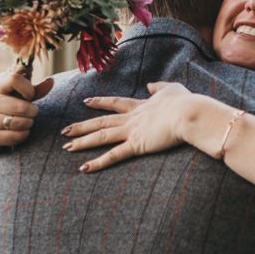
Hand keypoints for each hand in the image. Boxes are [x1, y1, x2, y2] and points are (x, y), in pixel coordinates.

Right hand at [0, 71, 53, 158]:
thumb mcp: (17, 96)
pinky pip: (16, 136)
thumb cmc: (5, 109)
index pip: (14, 79)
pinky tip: (19, 132)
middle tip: (32, 113)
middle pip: (22, 106)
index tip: (30, 97)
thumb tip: (51, 82)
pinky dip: (23, 135)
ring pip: (20, 122)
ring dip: (28, 124)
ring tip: (25, 122)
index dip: (28, 89)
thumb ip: (34, 90)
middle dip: (33, 112)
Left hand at [62, 82, 192, 171]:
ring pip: (101, 136)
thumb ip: (160, 86)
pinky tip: (83, 168)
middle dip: (82, 126)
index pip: (115, 103)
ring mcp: (132, 131)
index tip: (86, 102)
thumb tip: (150, 85)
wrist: (190, 113)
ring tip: (66, 147)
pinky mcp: (137, 145)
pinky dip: (98, 163)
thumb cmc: (186, 102)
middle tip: (65, 130)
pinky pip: (113, 156)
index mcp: (141, 106)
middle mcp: (132, 118)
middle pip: (101, 121)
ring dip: (82, 142)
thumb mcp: (173, 89)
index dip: (100, 102)